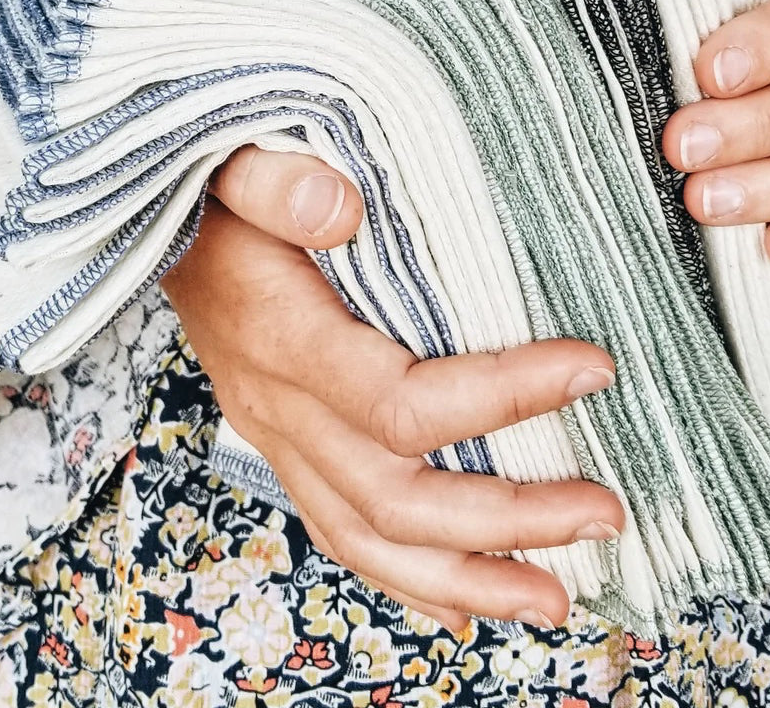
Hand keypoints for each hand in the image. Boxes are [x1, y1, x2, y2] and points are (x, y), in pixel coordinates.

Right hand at [163, 147, 622, 633]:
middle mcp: (279, 408)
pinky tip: (464, 605)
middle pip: (397, 498)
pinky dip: (407, 579)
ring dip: (466, 579)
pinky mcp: (288, 446)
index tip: (590, 369)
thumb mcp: (235, 165)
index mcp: (282, 339)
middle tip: (603, 512)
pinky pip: (342, 532)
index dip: (502, 396)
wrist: (165, 231)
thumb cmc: (216, 196)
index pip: (399, 400)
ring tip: (555, 599)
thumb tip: (340, 209)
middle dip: (507, 518)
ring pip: (370, 539)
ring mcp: (280, 439)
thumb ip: (277, 182)